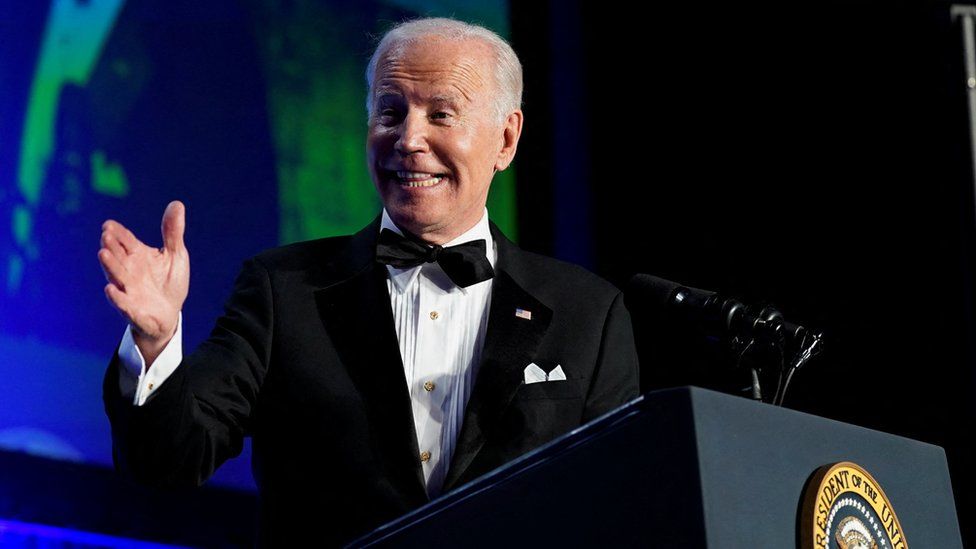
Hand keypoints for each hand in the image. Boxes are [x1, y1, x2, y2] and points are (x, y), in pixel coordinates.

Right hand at [99, 201, 189, 365]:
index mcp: (137, 255)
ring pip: (117, 277)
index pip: (125, 241)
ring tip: (102, 254)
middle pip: (118, 256)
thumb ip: (173, 232)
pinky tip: (110, 289)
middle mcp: (128, 271)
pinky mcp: (132, 310)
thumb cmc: (168, 282)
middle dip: (111, 246)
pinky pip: (123, 304)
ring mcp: (128, 290)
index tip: (109, 225)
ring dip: (110, 266)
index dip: (118, 233)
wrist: (169, 315)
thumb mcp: (175, 255)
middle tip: (106, 235)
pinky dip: (117, 297)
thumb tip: (177, 204)